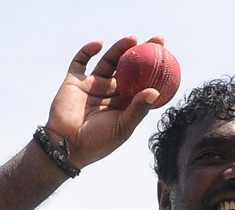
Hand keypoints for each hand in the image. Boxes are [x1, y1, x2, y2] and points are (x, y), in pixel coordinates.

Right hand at [45, 35, 164, 167]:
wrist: (67, 146)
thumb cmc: (98, 142)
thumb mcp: (123, 127)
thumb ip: (138, 109)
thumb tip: (155, 91)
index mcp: (124, 104)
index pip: (142, 82)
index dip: (155, 69)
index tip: (167, 56)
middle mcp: (110, 92)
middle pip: (129, 68)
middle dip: (142, 53)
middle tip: (157, 40)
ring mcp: (92, 85)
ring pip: (108, 61)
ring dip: (119, 48)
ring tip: (132, 38)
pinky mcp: (74, 81)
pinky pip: (81, 61)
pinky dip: (88, 50)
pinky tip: (99, 43)